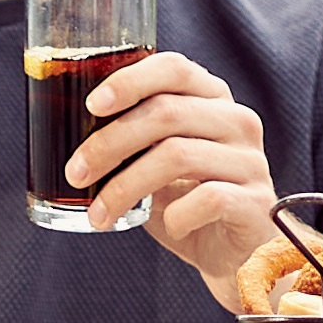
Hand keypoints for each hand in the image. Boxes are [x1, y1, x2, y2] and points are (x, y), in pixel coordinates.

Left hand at [64, 50, 278, 281]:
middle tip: (76, 173)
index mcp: (212, 99)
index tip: (92, 106)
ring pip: (177, 155)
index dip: (130, 80)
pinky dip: (175, 216)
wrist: (238, 254)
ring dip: (125, 187)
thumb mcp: (157, 163)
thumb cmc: (187, 202)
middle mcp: (237, 121)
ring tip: (99, 213)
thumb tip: (67, 133)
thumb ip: (132, 140)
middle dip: (109, 143)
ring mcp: (250, 160)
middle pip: (166, 113)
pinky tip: (169, 226)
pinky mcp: (255, 202)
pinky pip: (207, 198)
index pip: (174, 68)